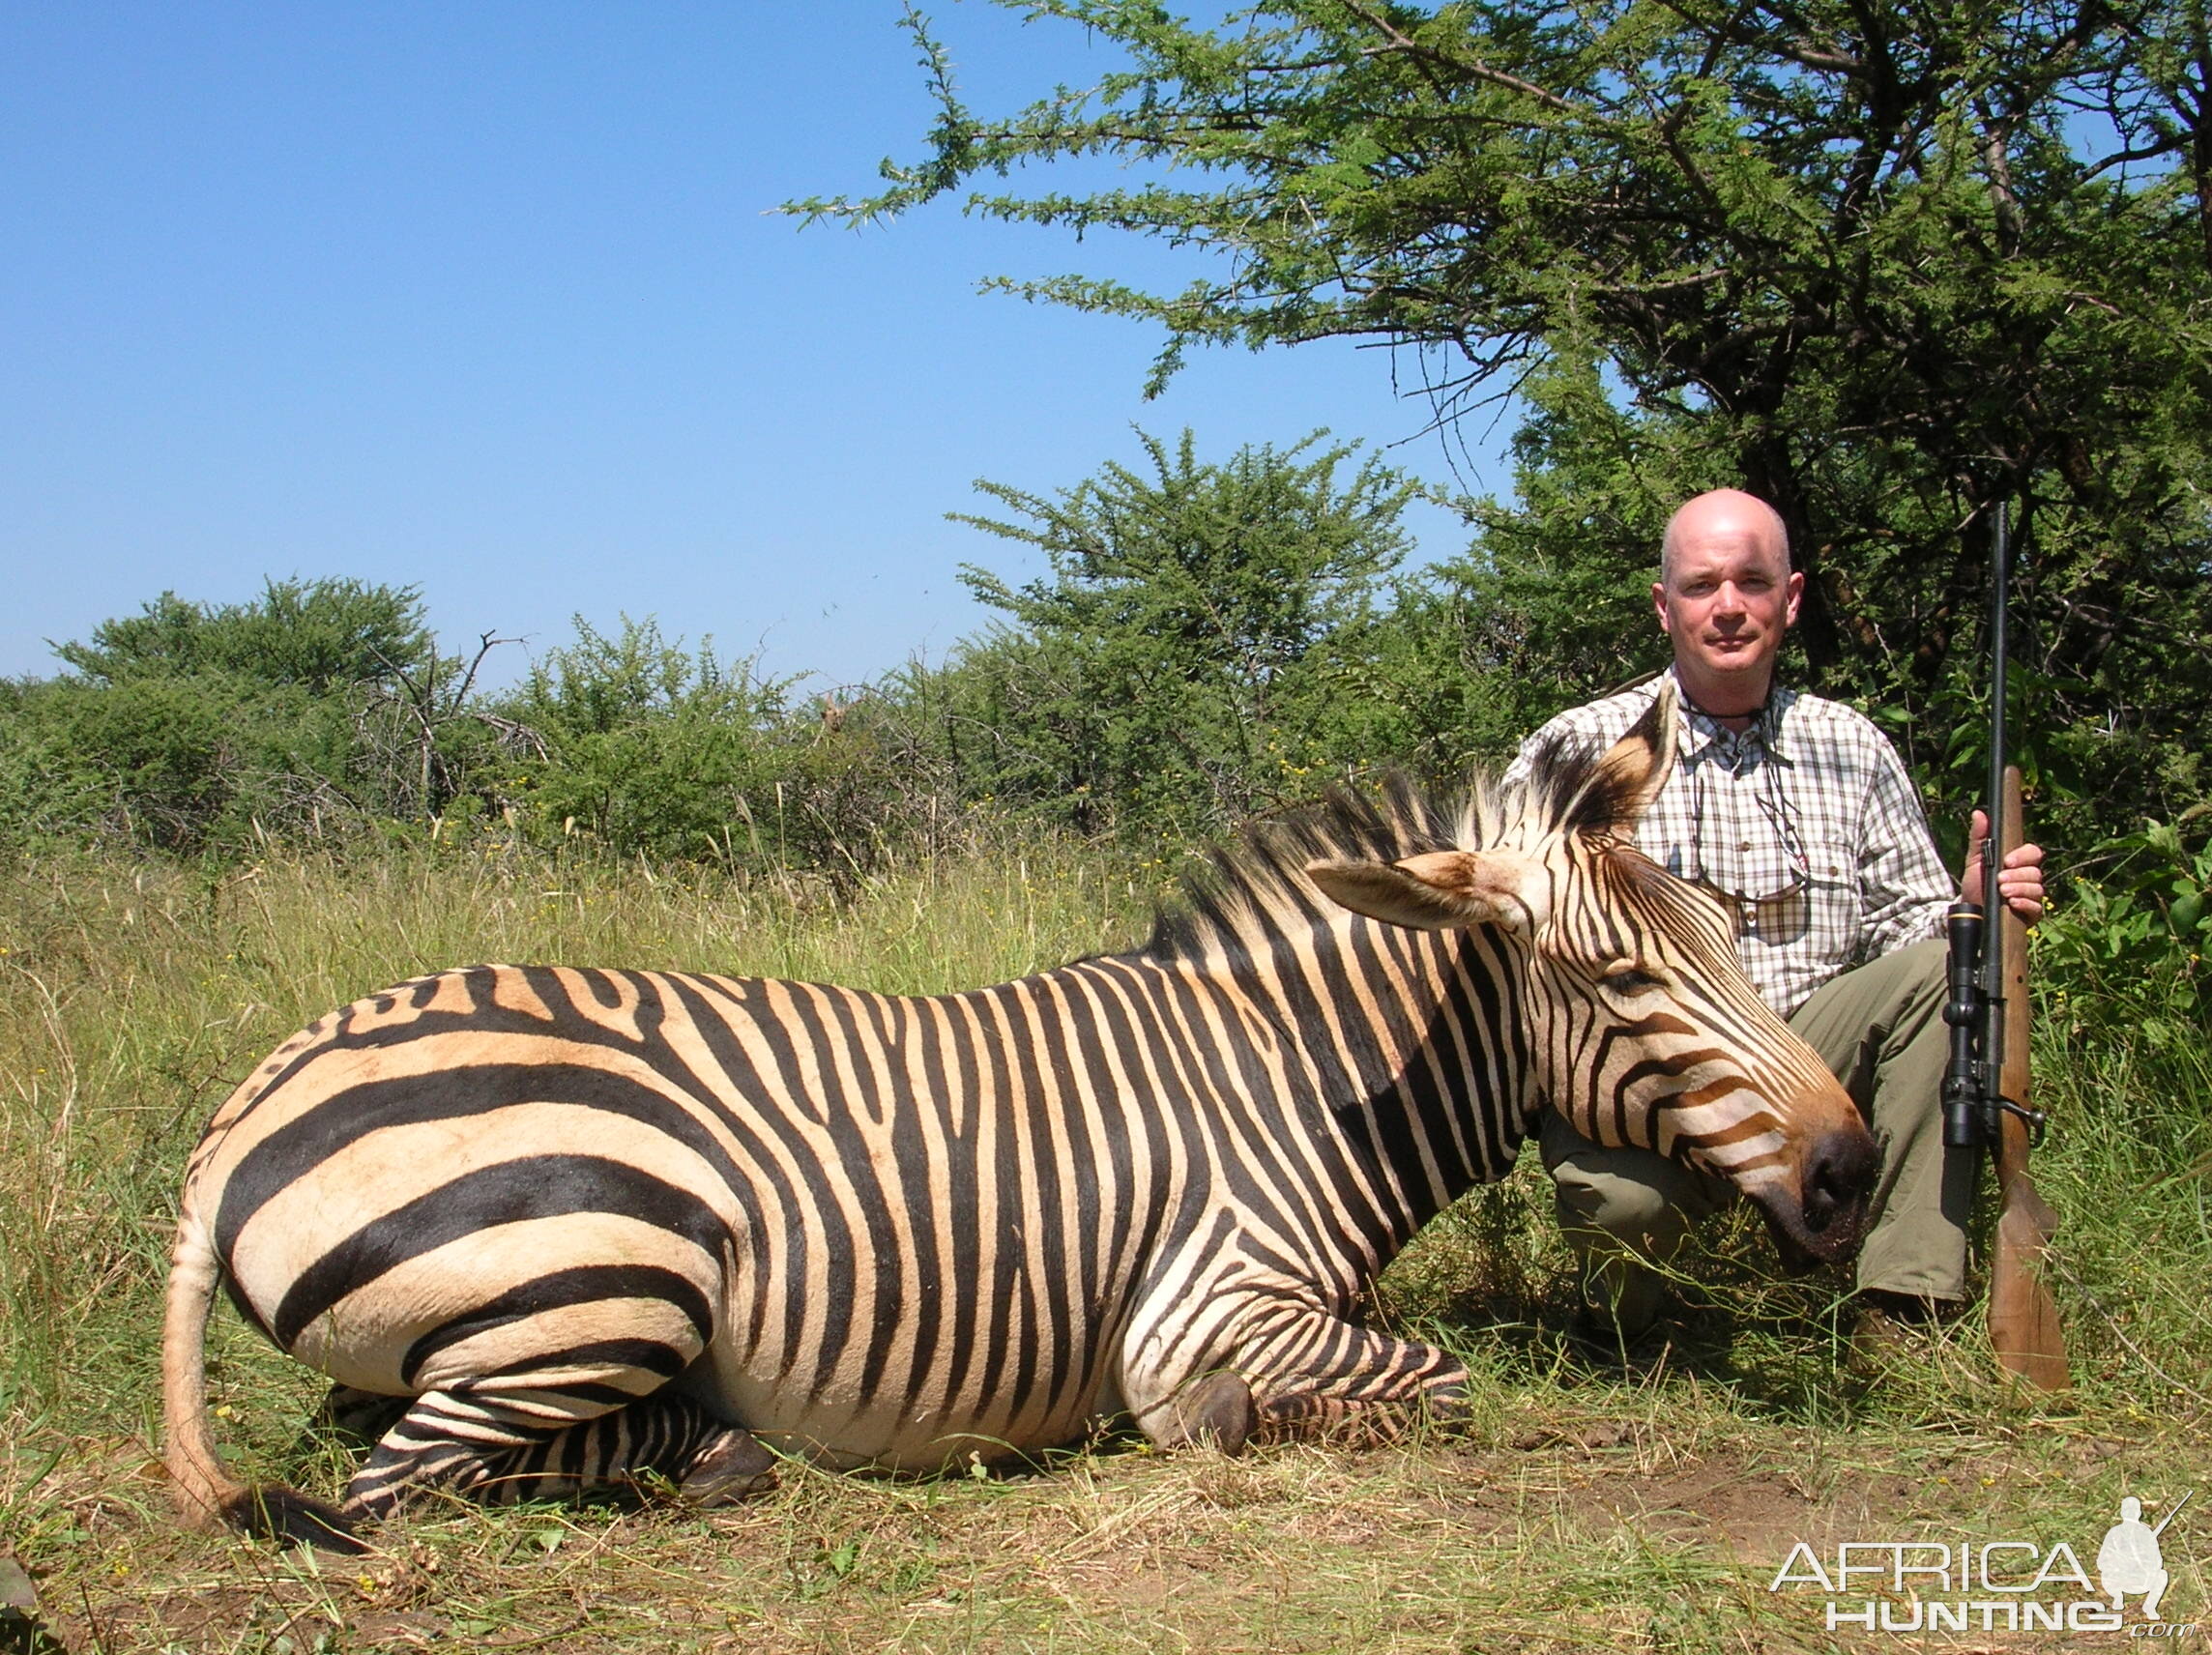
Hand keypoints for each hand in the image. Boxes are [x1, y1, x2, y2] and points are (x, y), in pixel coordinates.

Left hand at [1962, 809, 2045, 923]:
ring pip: (2037, 888)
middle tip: (2000, 879)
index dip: (2023, 856)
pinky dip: (2025, 904)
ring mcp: (2031, 895)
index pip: (2032, 853)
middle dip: (2017, 875)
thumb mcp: (1974, 860)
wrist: (1971, 911)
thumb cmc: (1976, 884)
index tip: (2007, 861)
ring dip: (2020, 889)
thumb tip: (1978, 814)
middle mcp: (2028, 878)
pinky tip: (2013, 903)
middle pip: (2035, 871)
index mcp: (2018, 863)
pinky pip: (2037, 907)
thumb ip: (1978, 837)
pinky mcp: (2032, 913)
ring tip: (2003, 892)